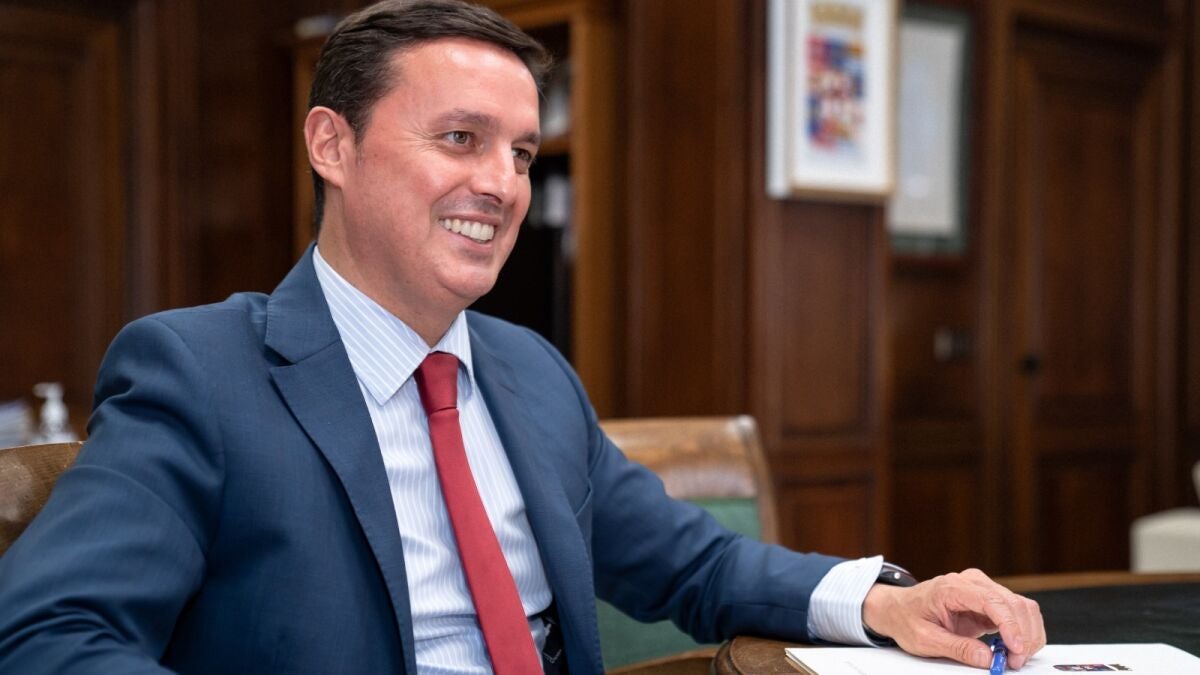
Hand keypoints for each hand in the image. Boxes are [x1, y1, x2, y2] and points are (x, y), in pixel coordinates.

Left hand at [862, 568, 1045, 669]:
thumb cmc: (906, 618)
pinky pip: (1016, 612)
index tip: (1015, 648)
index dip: (1010, 625)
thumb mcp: (925, 639)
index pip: (992, 601)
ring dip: (1027, 634)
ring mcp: (981, 589)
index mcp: (952, 587)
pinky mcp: (987, 600)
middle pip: (1013, 603)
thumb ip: (957, 648)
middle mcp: (971, 582)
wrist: (897, 608)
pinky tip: (1014, 648)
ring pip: (1021, 606)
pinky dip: (1022, 631)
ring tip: (1014, 657)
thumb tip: (988, 658)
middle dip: (1023, 635)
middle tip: (1015, 661)